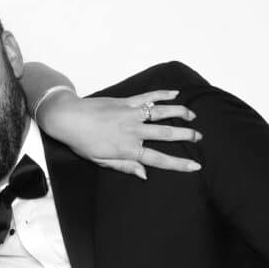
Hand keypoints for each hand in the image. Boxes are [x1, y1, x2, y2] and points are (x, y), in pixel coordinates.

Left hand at [36, 88, 201, 178]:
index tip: (195, 165)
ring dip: (179, 113)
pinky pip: (148, 96)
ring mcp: (131, 114)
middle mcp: (133, 131)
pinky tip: (175, 93)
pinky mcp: (126, 101)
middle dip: (186, 135)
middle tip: (200, 137)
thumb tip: (145, 174)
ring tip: (193, 116)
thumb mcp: (102, 161)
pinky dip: (163, 94)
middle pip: (166, 133)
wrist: (68, 118)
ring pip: (161, 112)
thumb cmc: (82, 142)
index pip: (159, 159)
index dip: (179, 163)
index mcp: (128, 149)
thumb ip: (125, 167)